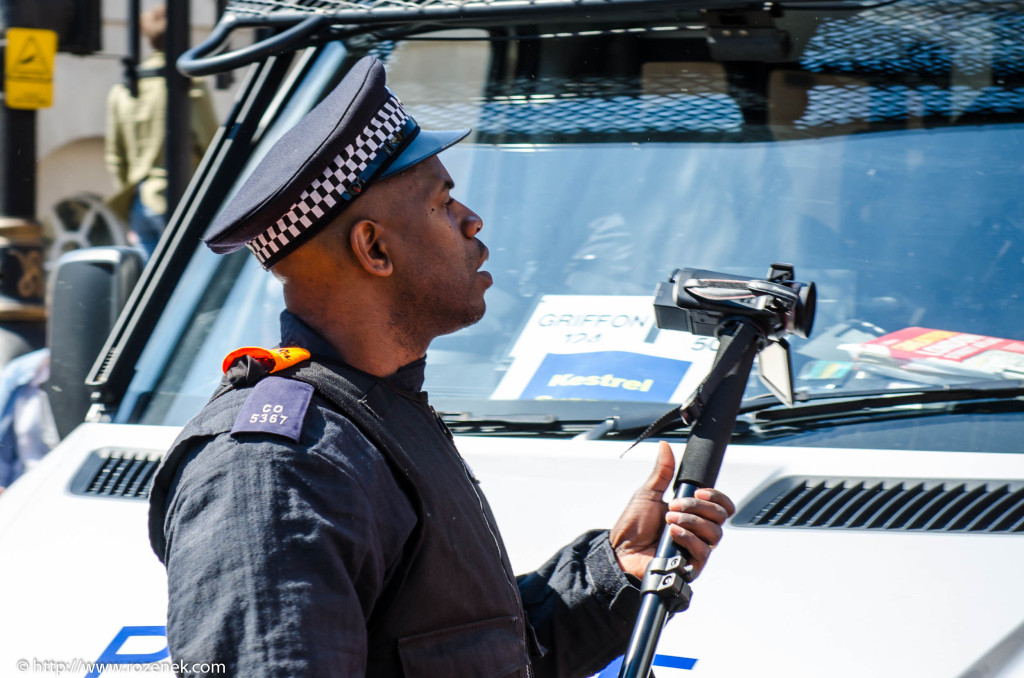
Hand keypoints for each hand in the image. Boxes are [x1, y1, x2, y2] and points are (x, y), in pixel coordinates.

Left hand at [609, 441, 735, 579]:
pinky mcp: (692, 565)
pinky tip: (673, 534)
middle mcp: (698, 530)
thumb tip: (665, 447)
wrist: (620, 551)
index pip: (722, 505)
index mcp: (693, 513)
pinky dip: (689, 539)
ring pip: (715, 533)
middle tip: (674, 505)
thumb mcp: (648, 494)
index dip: (715, 496)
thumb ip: (662, 472)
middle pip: (721, 516)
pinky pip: (703, 552)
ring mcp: (696, 548)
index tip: (698, 490)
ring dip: (691, 522)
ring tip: (669, 520)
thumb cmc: (634, 526)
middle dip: (698, 506)